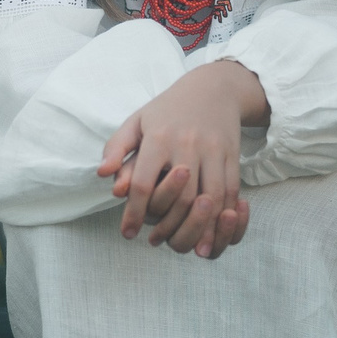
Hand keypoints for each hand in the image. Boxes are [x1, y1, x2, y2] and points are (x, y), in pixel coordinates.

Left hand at [96, 61, 268, 259]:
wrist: (214, 88)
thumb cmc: (167, 110)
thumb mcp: (137, 121)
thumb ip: (117, 147)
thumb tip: (103, 175)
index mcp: (159, 138)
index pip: (145, 183)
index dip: (135, 212)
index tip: (127, 233)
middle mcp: (188, 145)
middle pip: (181, 197)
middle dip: (169, 226)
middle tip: (156, 242)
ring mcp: (214, 152)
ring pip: (210, 198)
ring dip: (200, 227)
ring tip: (188, 248)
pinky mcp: (233, 157)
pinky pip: (231, 192)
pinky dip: (224, 217)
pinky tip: (213, 232)